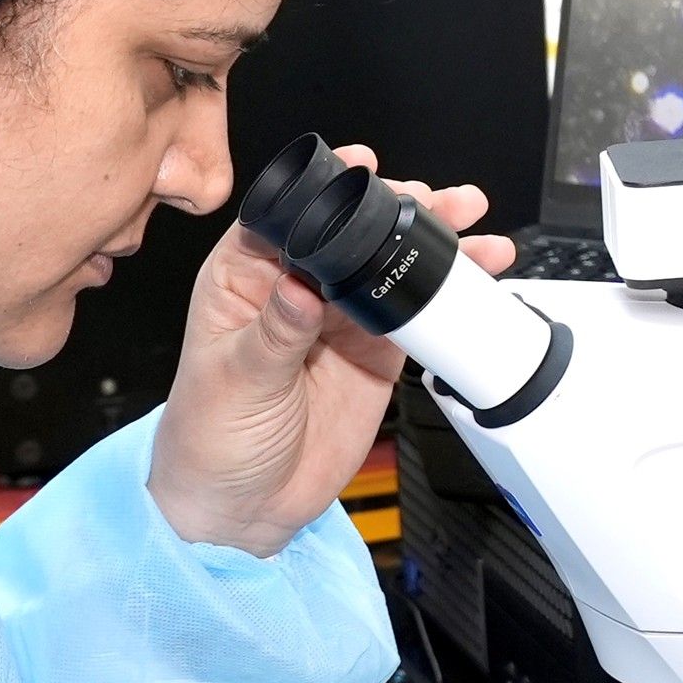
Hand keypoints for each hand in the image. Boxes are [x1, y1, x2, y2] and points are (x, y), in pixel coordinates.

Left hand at [150, 150, 506, 554]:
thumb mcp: (234, 379)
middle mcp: (294, 290)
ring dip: (432, 244)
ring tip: (471, 224)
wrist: (241, 512)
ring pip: (391, 266)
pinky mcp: (374, 354)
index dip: (329, 190)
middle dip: (398, 209)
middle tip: (436, 202)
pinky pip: (417, 315)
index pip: (289, 216)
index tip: (366, 171)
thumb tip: (302, 284)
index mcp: (243, 278)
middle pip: (352, 232)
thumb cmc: (207, 439)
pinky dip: (448, 295)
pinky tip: (474, 277)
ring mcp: (339, 321)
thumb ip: (275, 331)